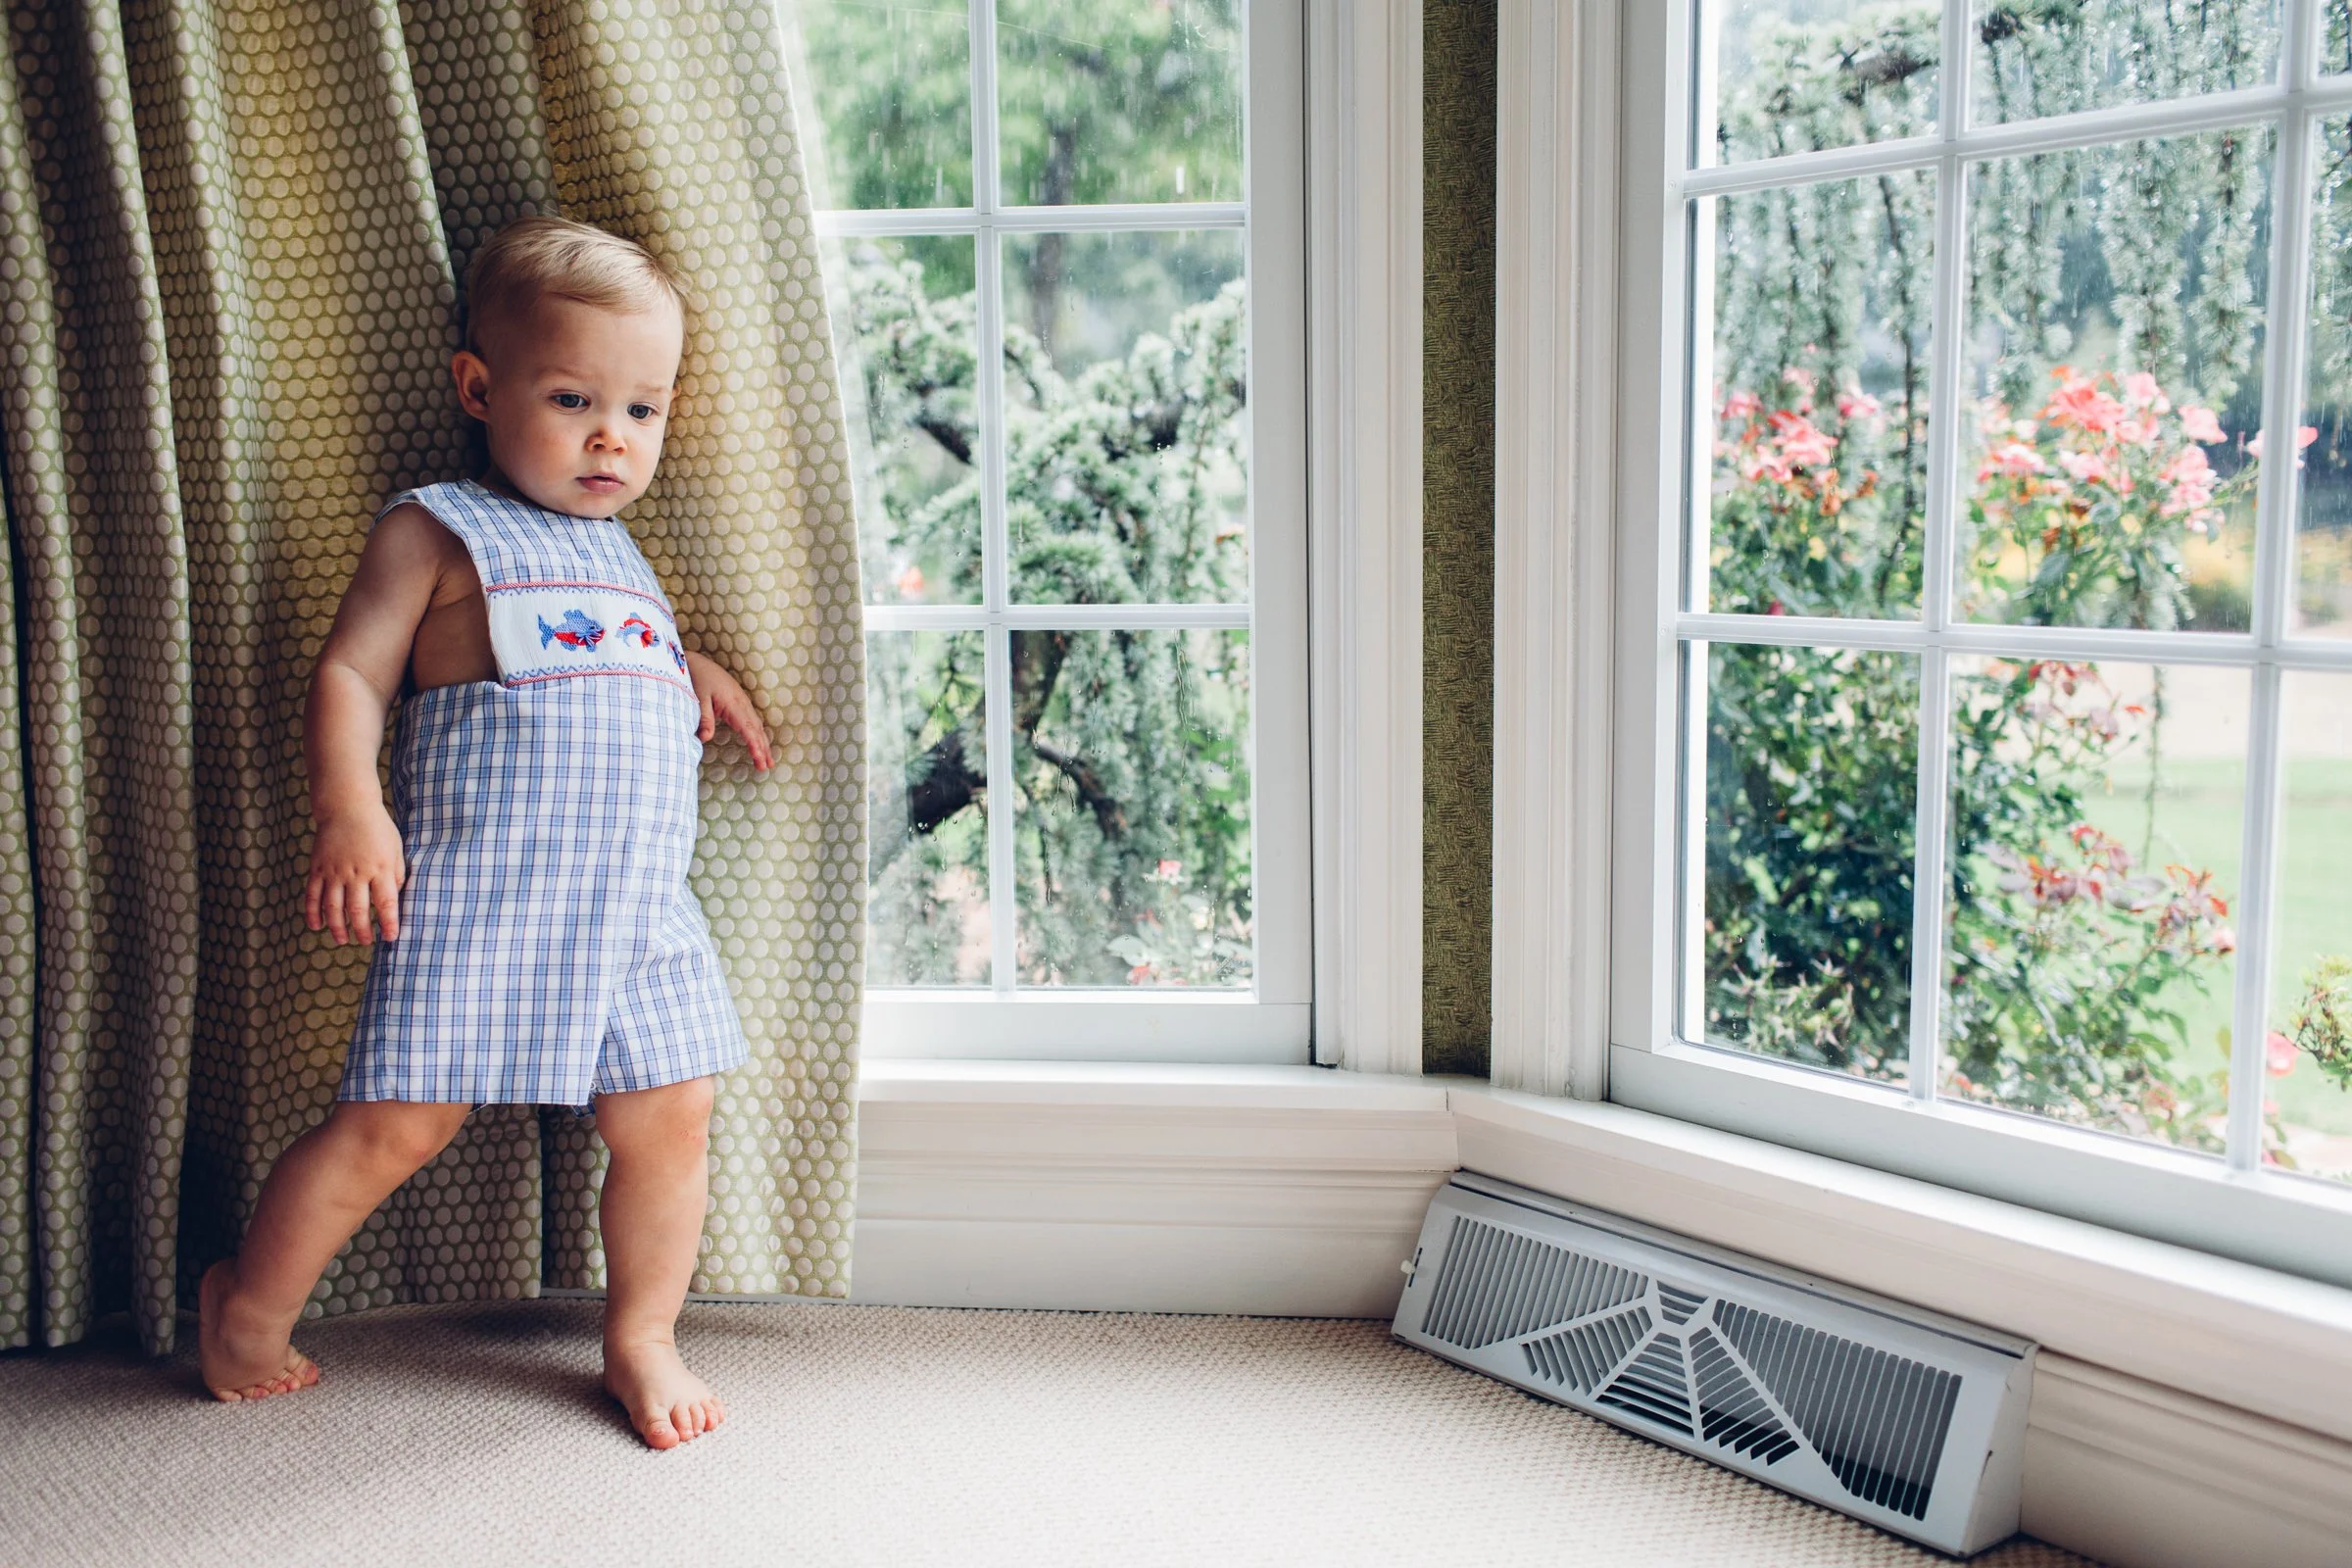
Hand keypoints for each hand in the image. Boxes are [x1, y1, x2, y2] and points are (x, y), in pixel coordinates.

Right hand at [305, 805, 406, 943]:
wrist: (347, 806)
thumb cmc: (377, 828)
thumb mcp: (395, 848)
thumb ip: (396, 874)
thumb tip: (396, 898)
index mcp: (379, 868)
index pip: (386, 902)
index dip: (389, 923)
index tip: (391, 937)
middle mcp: (356, 872)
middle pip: (357, 909)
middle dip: (362, 930)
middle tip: (366, 942)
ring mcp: (334, 871)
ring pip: (333, 906)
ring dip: (337, 927)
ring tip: (342, 940)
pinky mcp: (317, 868)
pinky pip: (312, 894)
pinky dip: (313, 913)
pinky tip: (316, 926)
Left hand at [684, 651, 774, 770]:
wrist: (697, 662)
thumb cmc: (698, 679)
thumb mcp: (698, 698)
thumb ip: (704, 718)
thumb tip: (705, 739)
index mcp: (733, 703)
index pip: (747, 728)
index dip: (754, 744)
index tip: (759, 759)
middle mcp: (741, 703)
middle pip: (756, 729)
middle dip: (763, 748)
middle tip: (766, 767)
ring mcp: (742, 702)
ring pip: (757, 725)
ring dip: (763, 743)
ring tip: (768, 760)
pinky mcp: (739, 702)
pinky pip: (753, 720)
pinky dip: (759, 734)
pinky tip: (761, 742)